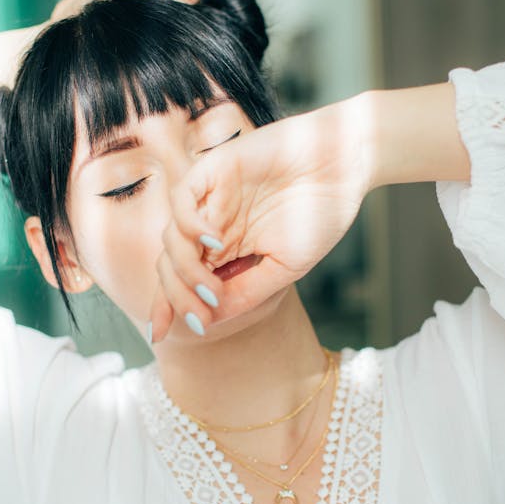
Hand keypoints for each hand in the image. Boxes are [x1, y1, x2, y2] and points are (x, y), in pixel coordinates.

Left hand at [150, 98, 371, 341]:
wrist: (344, 167)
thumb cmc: (319, 216)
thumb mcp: (284, 268)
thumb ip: (246, 293)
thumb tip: (207, 320)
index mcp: (226, 249)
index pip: (183, 279)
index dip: (167, 306)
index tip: (160, 337)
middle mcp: (212, 225)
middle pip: (170, 264)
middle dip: (177, 297)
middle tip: (199, 319)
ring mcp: (210, 198)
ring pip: (172, 238)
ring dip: (186, 270)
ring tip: (212, 290)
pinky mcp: (214, 170)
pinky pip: (182, 199)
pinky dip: (189, 225)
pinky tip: (213, 242)